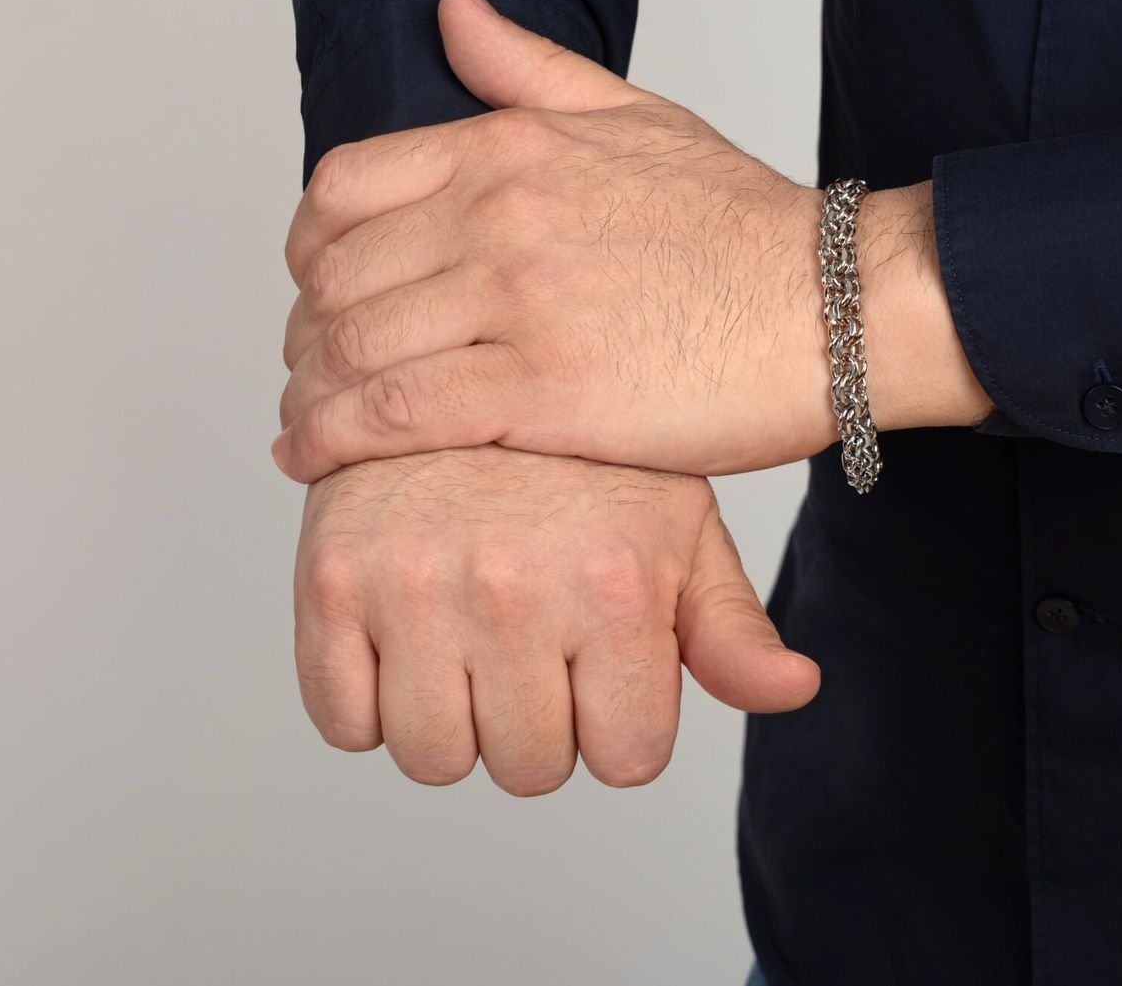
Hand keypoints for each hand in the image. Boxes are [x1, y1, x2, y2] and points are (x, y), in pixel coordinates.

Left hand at [272, 0, 986, 483]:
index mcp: (508, 147)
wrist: (836, 304)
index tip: (314, 286)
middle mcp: (496, 217)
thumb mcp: (637, 113)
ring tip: (303, 425)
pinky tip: (313, 458)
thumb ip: (527, 69)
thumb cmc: (745, 224)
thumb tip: (452, 10)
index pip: (344, 188)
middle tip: (310, 371)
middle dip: (304, 332)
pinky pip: (394, 417)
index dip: (306, 246)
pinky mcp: (540, 394)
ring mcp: (515, 305)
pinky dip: (333, 440)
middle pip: (335, 277)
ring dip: (308, 394)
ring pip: (352, 349)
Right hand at [292, 446, 819, 792]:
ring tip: (471, 638)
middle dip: (540, 722)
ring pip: (434, 758)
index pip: (628, 758)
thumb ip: (729, 624)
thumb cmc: (580, 453)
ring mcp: (413, 584)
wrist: (456, 352)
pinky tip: (406, 637)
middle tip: (534, 642)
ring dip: (455, 720)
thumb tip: (794, 689)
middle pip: (529, 769)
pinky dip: (370, 703)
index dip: (620, 720)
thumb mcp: (676, 525)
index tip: (604, 662)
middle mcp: (512, 589)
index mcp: (612, 582)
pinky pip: (343, 722)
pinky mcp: (327, 576)